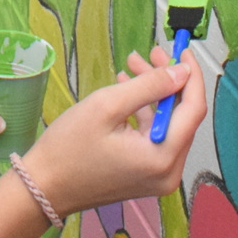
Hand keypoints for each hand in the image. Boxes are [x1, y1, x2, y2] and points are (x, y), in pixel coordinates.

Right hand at [22, 48, 205, 215]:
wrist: (43, 187)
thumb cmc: (68, 148)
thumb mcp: (107, 105)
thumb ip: (149, 85)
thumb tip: (181, 72)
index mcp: (162, 158)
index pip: (194, 110)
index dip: (191, 76)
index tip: (182, 51)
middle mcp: (168, 172)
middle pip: (182, 117)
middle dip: (168, 81)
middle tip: (150, 53)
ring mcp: (158, 177)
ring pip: (167, 124)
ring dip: (153, 93)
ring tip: (132, 65)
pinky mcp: (146, 176)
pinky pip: (155, 137)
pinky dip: (144, 112)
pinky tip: (127, 90)